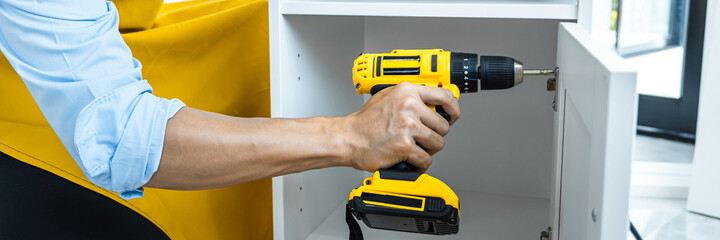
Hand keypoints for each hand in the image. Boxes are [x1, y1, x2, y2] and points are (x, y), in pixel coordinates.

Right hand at [341, 82, 460, 171]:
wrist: (347, 138)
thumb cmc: (365, 122)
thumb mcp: (387, 97)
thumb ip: (409, 97)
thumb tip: (430, 103)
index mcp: (407, 91)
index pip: (444, 95)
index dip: (454, 108)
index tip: (453, 116)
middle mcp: (410, 106)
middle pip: (443, 125)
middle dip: (435, 135)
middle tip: (422, 139)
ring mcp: (408, 126)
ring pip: (438, 143)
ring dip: (427, 150)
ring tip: (414, 149)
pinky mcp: (405, 145)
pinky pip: (426, 159)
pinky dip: (419, 164)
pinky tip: (410, 160)